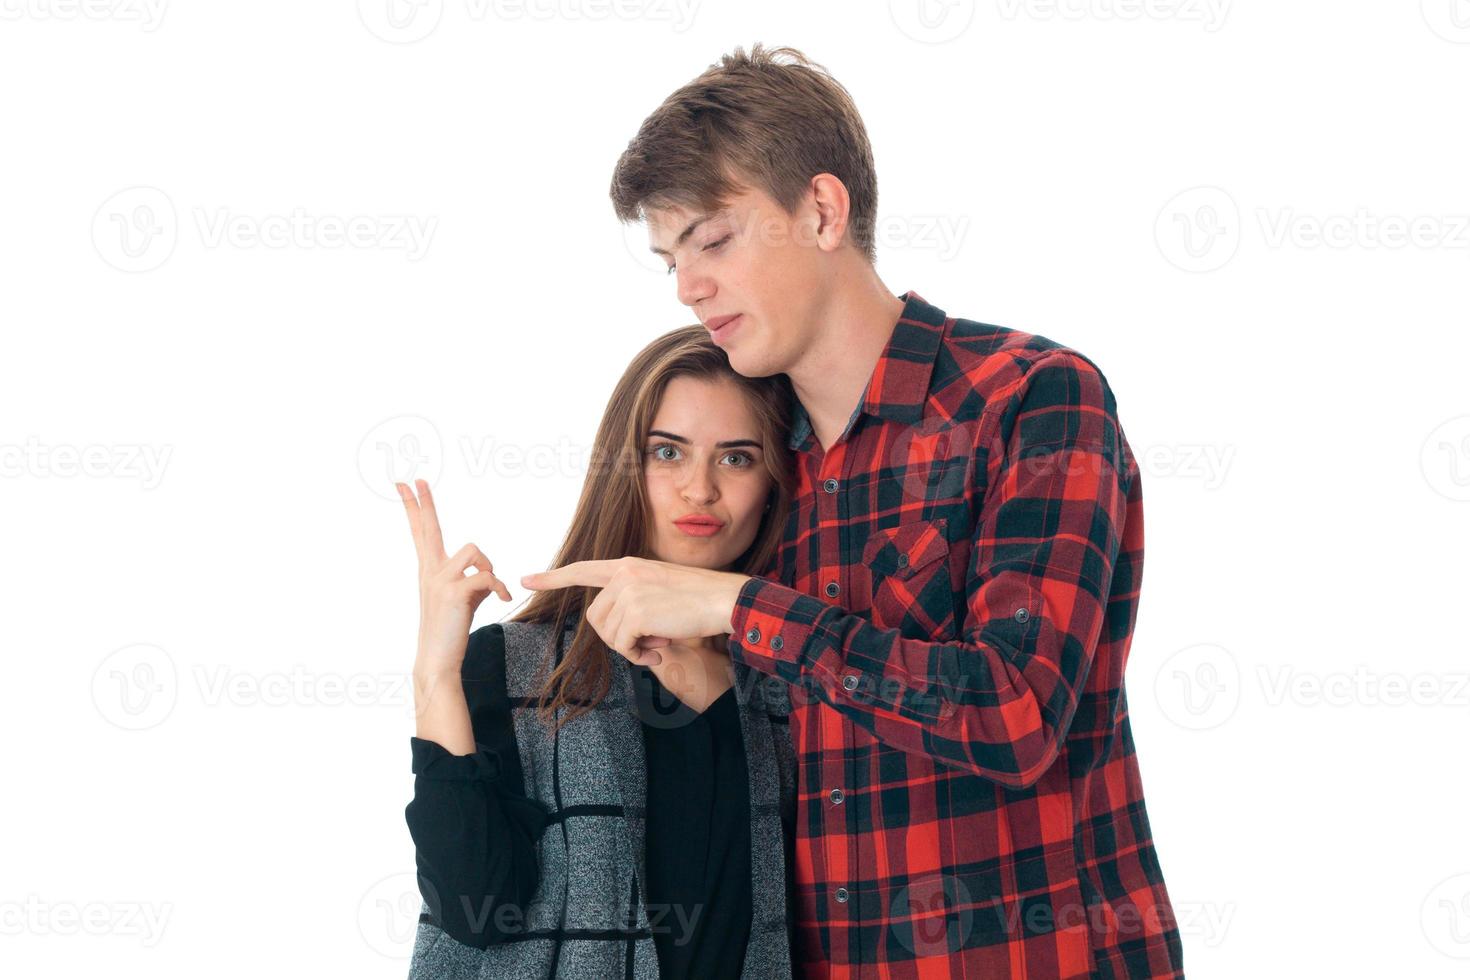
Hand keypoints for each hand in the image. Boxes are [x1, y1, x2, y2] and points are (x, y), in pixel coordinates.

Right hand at [397, 479, 512, 677]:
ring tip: (491, 588)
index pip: (421, 532)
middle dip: (424, 503)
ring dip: (489, 566)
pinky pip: (488, 576)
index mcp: (429, 570)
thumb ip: (472, 580)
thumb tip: (489, 575)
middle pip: (428, 528)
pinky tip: (504, 600)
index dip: (415, 507)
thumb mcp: (463, 599)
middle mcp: (430, 571)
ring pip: (474, 550)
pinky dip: (501, 588)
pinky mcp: (454, 593)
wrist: (438, 660)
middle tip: (415, 478)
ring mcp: (439, 581)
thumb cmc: (451, 630)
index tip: (405, 484)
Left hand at [519, 557, 748, 666]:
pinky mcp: (635, 611)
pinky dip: (639, 654)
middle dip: (617, 637)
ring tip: (658, 643)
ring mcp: (628, 591)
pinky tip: (661, 648)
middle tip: (649, 643)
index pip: (584, 569)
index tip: (527, 579)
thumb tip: (617, 628)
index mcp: (629, 566)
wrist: (724, 600)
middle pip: (596, 617)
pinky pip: (622, 644)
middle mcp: (624, 574)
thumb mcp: (661, 588)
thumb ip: (635, 597)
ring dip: (631, 647)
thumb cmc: (699, 600)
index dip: (554, 577)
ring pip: (608, 633)